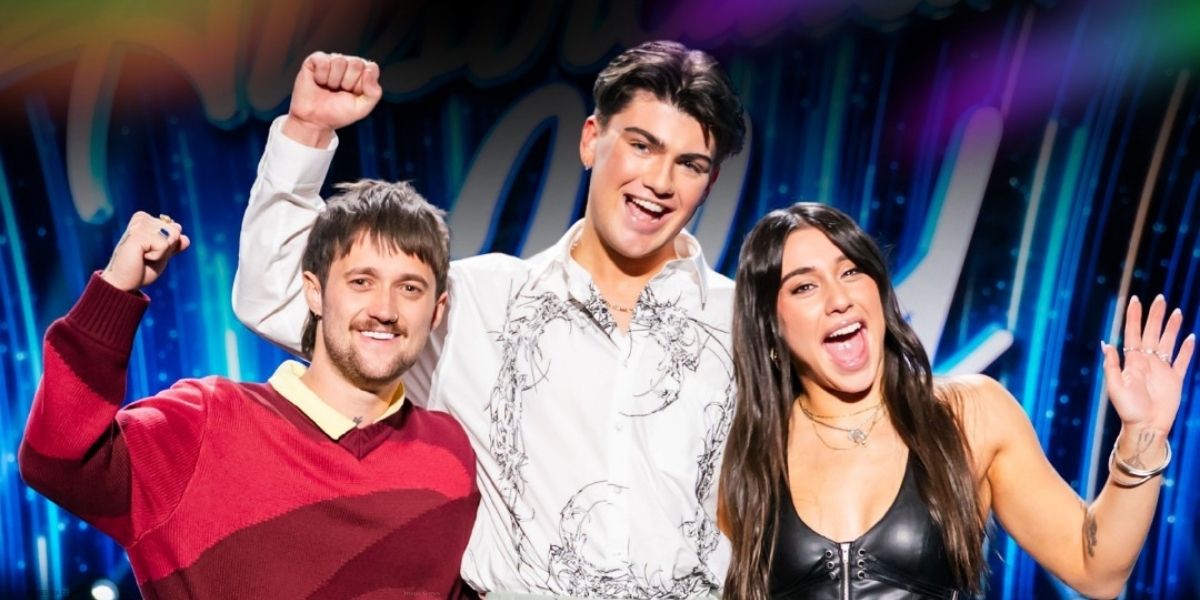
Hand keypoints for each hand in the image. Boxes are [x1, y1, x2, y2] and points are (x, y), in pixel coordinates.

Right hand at [100, 212, 189, 291]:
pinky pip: (164, 245)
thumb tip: (186, 238)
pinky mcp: (137, 234)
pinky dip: (157, 256)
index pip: (177, 229)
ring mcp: (139, 225)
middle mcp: (142, 218)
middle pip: (176, 231)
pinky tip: (140, 257)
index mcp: (147, 220)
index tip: (151, 252)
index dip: (170, 247)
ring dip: (162, 253)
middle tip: (147, 256)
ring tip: (143, 256)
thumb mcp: (162, 256)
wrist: (123, 283)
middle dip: (167, 249)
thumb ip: (174, 246)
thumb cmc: (141, 269)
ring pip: (173, 236)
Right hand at [283, 52, 382, 146]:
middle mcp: (349, 63)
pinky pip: (323, 62)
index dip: (363, 84)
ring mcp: (332, 59)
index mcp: (363, 72)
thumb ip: (374, 92)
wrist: (315, 120)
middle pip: (356, 63)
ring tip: (329, 88)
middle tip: (339, 92)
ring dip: (333, 81)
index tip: (354, 94)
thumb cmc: (339, 112)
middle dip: (348, 83)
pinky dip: (320, 76)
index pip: (372, 67)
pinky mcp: (316, 59)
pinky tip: (318, 82)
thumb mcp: (362, 108)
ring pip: (339, 61)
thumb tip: (368, 70)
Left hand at [1102, 295, 1194, 433]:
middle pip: (1153, 333)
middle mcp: (1147, 362)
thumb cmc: (1128, 409)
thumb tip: (1106, 344)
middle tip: (1160, 298)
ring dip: (1172, 327)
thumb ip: (1112, 365)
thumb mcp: (1115, 387)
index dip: (1134, 317)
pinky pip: (1182, 361)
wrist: (1146, 427)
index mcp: (1133, 361)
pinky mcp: (1175, 380)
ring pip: (1168, 343)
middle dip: (1156, 315)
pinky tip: (1190, 337)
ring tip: (1177, 311)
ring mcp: (1162, 369)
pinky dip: (1186, 350)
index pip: (1133, 333)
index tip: (1135, 300)